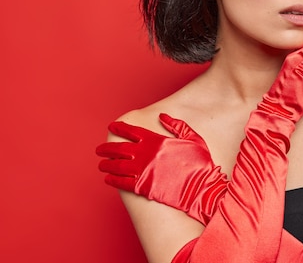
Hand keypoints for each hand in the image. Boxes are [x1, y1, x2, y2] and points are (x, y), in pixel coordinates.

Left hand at [96, 113, 226, 223]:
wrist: (202, 188)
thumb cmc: (201, 164)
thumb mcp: (193, 139)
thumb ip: (177, 125)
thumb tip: (162, 116)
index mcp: (157, 140)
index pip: (132, 131)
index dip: (120, 128)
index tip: (111, 126)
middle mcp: (146, 154)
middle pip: (119, 149)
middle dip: (106, 148)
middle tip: (99, 150)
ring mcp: (143, 171)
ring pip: (116, 166)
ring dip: (106, 165)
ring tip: (101, 165)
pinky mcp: (142, 187)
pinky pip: (121, 182)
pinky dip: (112, 180)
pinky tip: (108, 179)